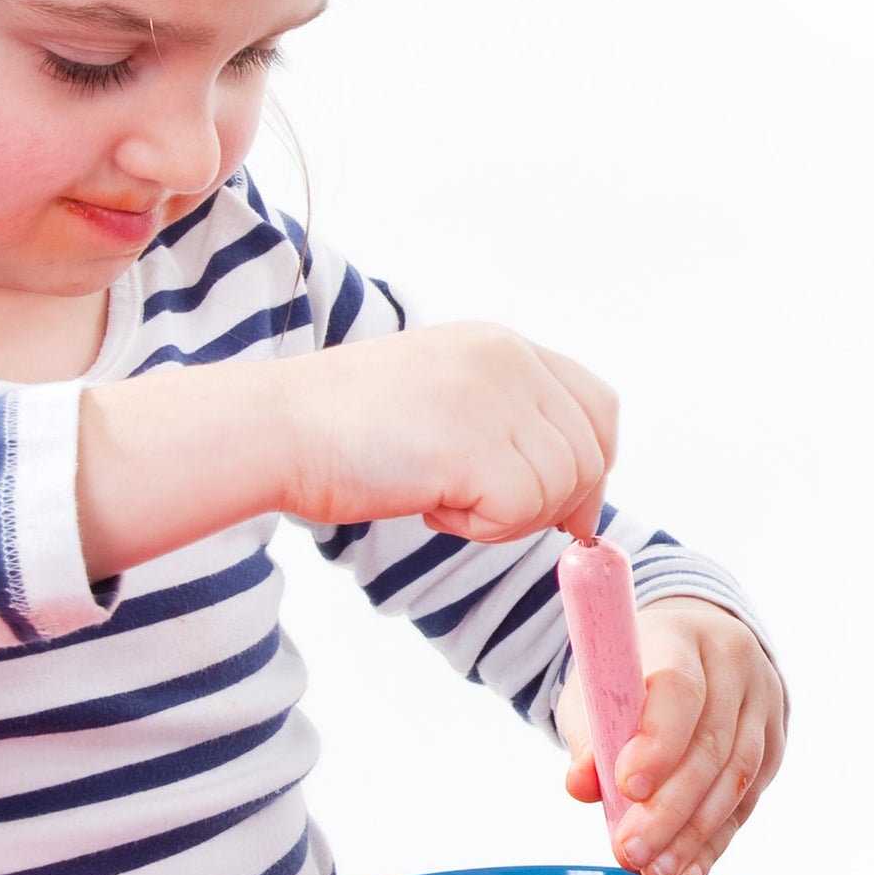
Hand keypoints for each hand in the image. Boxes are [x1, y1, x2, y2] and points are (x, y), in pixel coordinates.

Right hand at [78, 321, 614, 578]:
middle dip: (548, 503)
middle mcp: (509, 360)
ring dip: (506, 518)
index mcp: (500, 345)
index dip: (588, 463)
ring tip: (438, 499)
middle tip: (475, 510)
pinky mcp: (478, 446)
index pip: (595, 405)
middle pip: (589, 454)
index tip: (563, 509)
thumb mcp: (438, 400)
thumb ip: (503, 424)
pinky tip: (427, 507)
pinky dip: (479, 529)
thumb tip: (577, 503)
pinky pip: (522, 513)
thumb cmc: (338, 429)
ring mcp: (496, 398)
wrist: (278, 428)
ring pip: (560, 488)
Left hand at [556, 597, 785, 874]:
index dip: (657, 743)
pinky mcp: (773, 746)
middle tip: (632, 851)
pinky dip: (713, 842)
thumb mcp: (596, 691)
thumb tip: (581, 786)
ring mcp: (762, 708)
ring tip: (657, 871)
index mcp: (683, 640)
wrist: (689, 649)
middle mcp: (734, 669)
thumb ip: (588, 738)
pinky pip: (747, 802)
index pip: (678, 691)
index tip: (626, 788)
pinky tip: (687, 872)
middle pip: (710, 746)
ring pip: (736, 780)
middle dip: (669, 809)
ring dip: (693, 836)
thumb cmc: (631, 673)